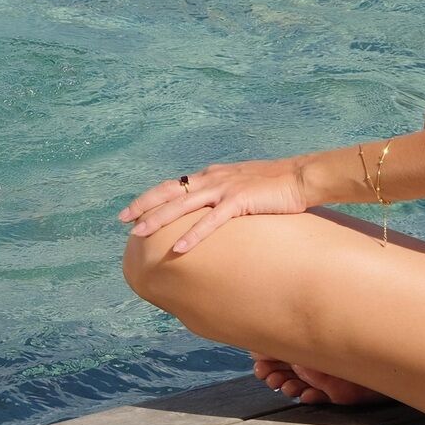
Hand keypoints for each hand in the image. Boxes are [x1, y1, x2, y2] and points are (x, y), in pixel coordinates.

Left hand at [122, 155, 312, 257]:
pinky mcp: (239, 201)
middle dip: (144, 206)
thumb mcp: (242, 186)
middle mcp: (212, 179)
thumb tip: (209, 210)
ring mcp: (224, 189)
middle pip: (169, 192)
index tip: (130, 210)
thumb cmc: (275, 186)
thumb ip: (223, 195)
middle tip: (122, 221)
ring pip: (182, 205)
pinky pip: (211, 222)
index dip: (150, 197)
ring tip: (139, 233)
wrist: (301, 177)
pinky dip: (193, 235)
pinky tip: (179, 249)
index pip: (172, 185)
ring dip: (158, 220)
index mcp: (211, 175)